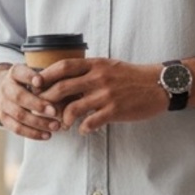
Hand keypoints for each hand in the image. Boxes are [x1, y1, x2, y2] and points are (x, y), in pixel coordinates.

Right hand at [0, 63, 61, 140]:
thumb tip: (69, 88)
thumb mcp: (36, 75)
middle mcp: (6, 88)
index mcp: (15, 73)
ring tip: (56, 126)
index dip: (29, 77)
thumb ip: (49, 79)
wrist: (7, 92)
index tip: (40, 82)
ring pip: (19, 115)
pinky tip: (48, 135)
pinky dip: (33, 133)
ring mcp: (3, 104)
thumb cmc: (31, 83)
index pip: (20, 73)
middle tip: (54, 111)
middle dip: (37, 105)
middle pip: (19, 97)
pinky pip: (17, 129)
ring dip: (38, 122)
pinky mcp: (4, 119)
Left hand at [39, 57, 166, 133]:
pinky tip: (82, 130)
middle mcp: (99, 77)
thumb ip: (89, 70)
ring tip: (63, 124)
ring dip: (63, 118)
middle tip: (42, 109)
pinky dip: (82, 128)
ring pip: (73, 107)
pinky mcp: (115, 110)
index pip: (64, 66)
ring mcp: (106, 95)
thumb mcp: (109, 66)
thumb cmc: (131, 77)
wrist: (158, 85)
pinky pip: (91, 122)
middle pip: (62, 87)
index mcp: (96, 64)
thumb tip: (66, 77)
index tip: (36, 84)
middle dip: (47, 100)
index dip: (46, 75)